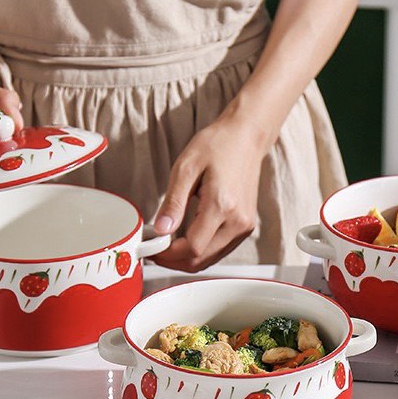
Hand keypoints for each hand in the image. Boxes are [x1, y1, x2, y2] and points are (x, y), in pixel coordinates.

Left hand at [149, 116, 266, 271]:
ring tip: (167, 245)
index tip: (151, 248)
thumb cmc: (217, 145)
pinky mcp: (246, 226)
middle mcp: (238, 221)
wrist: (246, 137)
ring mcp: (245, 226)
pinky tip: (186, 239)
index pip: (192, 248)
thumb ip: (173, 202)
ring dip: (186, 259)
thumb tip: (161, 230)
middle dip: (174, 261)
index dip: (167, 254)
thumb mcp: (186, 168)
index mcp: (222, 205)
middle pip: (201, 260)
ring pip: (210, 259)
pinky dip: (201, 251)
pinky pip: (220, 250)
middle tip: (154, 250)